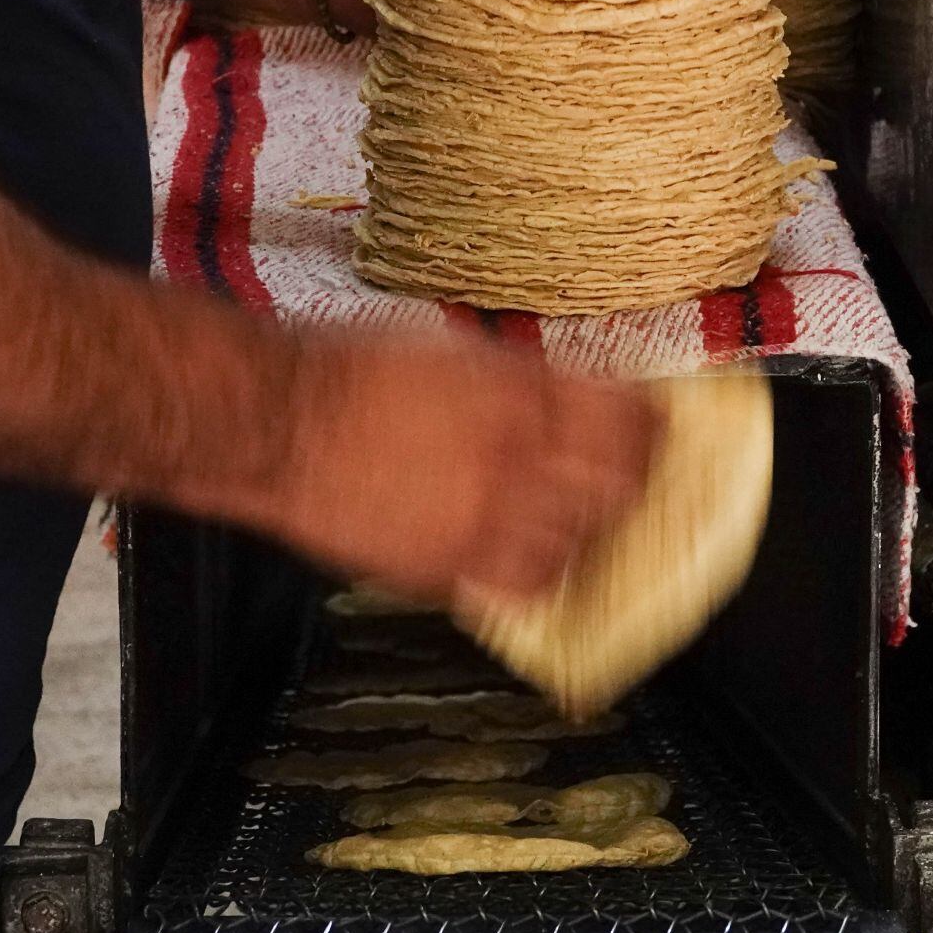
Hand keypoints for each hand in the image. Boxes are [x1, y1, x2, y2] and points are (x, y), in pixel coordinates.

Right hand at [262, 333, 664, 602]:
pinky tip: (526, 550)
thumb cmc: (348, 370)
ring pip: (578, 544)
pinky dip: (538, 570)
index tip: (655, 423)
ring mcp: (482, 522)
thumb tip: (569, 397)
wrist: (277, 421)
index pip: (627, 418)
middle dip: (630, 478)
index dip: (652, 424)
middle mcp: (515, 461)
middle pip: (617, 487)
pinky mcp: (446, 569)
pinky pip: (523, 585)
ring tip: (572, 514)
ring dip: (586, 528)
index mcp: (521, 395)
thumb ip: (521, 379)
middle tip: (627, 471)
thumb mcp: (452, 347)